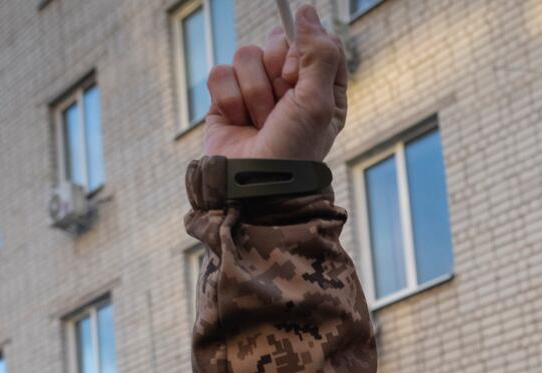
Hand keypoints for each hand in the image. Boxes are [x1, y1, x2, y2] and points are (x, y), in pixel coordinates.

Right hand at [204, 5, 346, 161]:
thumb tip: (307, 9)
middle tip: (279, 102)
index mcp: (320, 87)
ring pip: (246, 54)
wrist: (254, 186)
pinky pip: (220, 72)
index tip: (294, 77)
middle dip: (275, 70)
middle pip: (277, 40)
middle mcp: (289, 87)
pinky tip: (238, 122)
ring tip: (260, 122)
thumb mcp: (317, 102)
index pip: (313, 41)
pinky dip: (229, 99)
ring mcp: (256, 91)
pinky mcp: (226, 99)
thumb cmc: (293, 151)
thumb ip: (319, 53)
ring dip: (253, 92)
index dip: (301, 51)